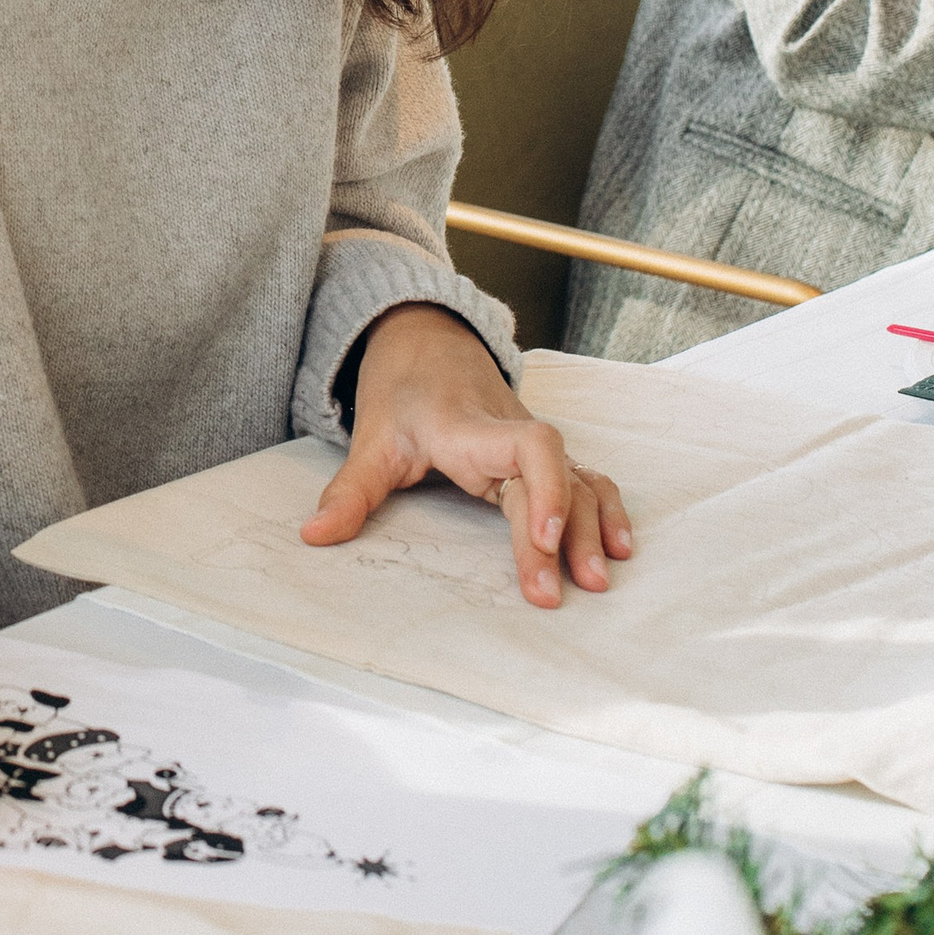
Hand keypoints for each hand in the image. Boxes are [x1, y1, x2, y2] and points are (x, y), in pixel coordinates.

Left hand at [300, 303, 633, 607]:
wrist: (427, 341)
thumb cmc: (403, 390)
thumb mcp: (371, 439)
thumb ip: (350, 491)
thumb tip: (314, 536)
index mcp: (474, 427)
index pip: (530, 447)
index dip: (544, 490)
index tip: (542, 538)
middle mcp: (514, 434)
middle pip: (558, 477)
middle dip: (566, 535)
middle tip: (560, 593)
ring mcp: (534, 444)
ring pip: (580, 480)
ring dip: (594, 528)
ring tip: (598, 581)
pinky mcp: (542, 456)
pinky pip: (585, 478)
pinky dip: (606, 509)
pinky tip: (620, 546)